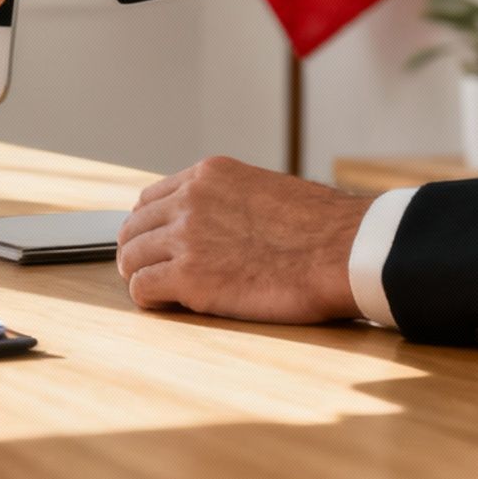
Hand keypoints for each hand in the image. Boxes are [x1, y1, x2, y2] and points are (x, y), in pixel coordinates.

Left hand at [114, 156, 371, 323]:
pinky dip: (148, 298)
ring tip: (156, 290)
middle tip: (147, 271)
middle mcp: (189, 199)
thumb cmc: (323, 229)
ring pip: (131, 257)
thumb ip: (231, 202)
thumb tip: (221, 226)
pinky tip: (166, 304)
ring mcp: (186, 236)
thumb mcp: (266, 191)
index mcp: (209, 175)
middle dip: (138, 250)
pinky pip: (143, 288)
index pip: (152, 198)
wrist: (345, 251)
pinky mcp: (190, 276)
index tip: (156, 243)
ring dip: (139, 274)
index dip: (150, 225)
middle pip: (135, 227)